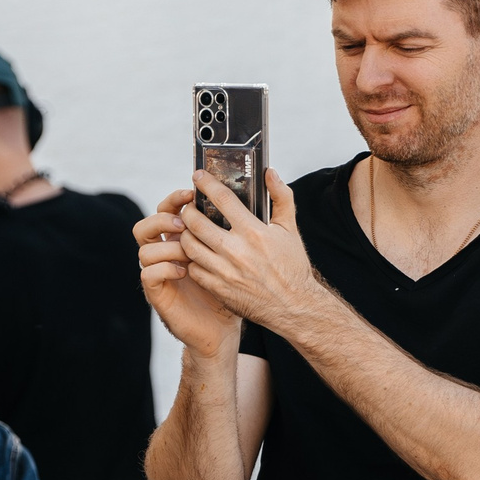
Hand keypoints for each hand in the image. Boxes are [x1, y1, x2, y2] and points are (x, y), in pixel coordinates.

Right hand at [136, 189, 241, 357]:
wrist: (224, 328)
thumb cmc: (233, 290)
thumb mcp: (239, 254)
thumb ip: (239, 225)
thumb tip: (261, 187)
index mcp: (182, 240)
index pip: (168, 210)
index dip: (174, 199)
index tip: (192, 193)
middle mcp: (166, 253)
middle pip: (148, 224)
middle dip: (165, 217)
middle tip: (186, 220)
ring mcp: (159, 273)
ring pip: (144, 248)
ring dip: (165, 244)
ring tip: (186, 248)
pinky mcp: (158, 293)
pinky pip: (148, 273)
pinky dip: (165, 268)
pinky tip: (185, 270)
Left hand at [175, 170, 328, 333]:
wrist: (294, 307)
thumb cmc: (292, 267)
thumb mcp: (290, 229)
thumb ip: (281, 197)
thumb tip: (270, 173)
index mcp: (253, 232)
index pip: (221, 199)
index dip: (206, 183)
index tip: (198, 175)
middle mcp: (236, 250)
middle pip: (196, 222)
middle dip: (188, 211)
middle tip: (190, 208)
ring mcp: (224, 271)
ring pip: (189, 245)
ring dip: (185, 234)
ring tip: (190, 230)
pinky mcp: (218, 288)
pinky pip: (193, 269)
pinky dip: (191, 259)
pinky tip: (197, 254)